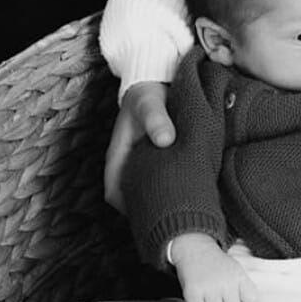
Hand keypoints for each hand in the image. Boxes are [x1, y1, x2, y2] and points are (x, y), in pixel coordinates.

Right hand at [103, 80, 174, 212]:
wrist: (155, 81)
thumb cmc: (147, 93)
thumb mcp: (149, 103)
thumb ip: (156, 119)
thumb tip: (166, 140)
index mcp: (118, 156)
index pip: (113, 193)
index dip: (127, 209)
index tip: (150, 216)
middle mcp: (127, 164)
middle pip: (130, 198)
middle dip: (146, 211)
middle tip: (171, 220)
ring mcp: (140, 165)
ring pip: (143, 192)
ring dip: (158, 201)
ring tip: (181, 210)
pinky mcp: (155, 161)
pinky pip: (157, 182)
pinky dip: (168, 190)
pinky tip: (186, 193)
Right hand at [168, 233, 257, 301]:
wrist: (194, 247)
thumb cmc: (215, 264)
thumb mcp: (234, 270)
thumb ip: (241, 289)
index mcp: (239, 277)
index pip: (251, 301)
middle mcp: (226, 283)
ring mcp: (210, 287)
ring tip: (207, 299)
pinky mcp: (194, 290)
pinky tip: (197, 299)